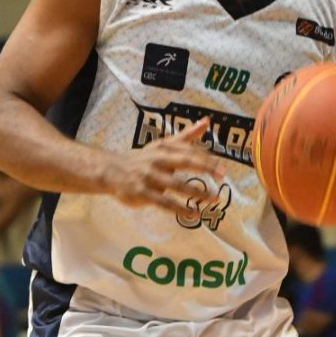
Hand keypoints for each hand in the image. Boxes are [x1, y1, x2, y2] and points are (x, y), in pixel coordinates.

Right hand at [104, 117, 224, 211]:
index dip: (207, 158)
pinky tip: (193, 214)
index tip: (223, 167)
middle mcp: (158, 159)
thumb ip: (186, 136)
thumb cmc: (144, 159)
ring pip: (176, 185)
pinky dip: (179, 209)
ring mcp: (149, 177)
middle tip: (223, 174)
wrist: (112, 171)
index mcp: (165, 147)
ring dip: (196, 192)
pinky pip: (163, 202)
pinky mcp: (142, 193)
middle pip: (185, 161)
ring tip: (213, 199)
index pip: (189, 150)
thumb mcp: (164, 145)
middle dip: (204, 167)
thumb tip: (207, 121)